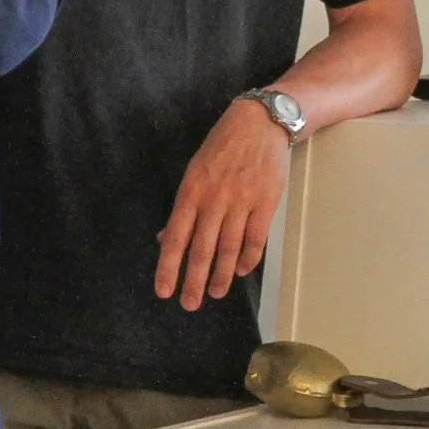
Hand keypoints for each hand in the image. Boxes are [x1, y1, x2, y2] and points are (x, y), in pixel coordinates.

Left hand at [155, 99, 292, 309]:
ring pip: (228, 248)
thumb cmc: (222, 148)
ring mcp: (241, 201)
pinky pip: (255, 238)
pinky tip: (241, 270)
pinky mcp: (265, 202)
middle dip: (194, 280)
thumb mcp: (194, 172)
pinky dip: (248, 258)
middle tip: (190, 304)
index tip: (164, 291)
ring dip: (221, 275)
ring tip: (215, 293)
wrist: (259, 124)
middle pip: (202, 249)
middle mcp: (213, 200)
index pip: (175, 237)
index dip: (168, 267)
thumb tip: (164, 239)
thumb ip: (183, 208)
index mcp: (191, 192)